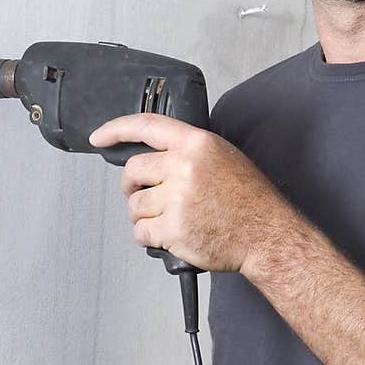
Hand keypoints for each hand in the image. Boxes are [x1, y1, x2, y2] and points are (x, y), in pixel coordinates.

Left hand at [87, 114, 287, 272]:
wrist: (266, 234)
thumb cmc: (249, 200)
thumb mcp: (224, 157)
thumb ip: (188, 152)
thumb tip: (155, 156)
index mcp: (196, 144)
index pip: (146, 126)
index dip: (116, 130)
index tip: (99, 138)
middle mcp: (184, 167)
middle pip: (132, 171)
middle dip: (132, 187)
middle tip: (146, 196)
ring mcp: (177, 199)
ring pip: (134, 206)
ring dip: (145, 216)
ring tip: (170, 220)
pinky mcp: (173, 229)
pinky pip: (141, 232)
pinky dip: (150, 238)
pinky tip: (171, 235)